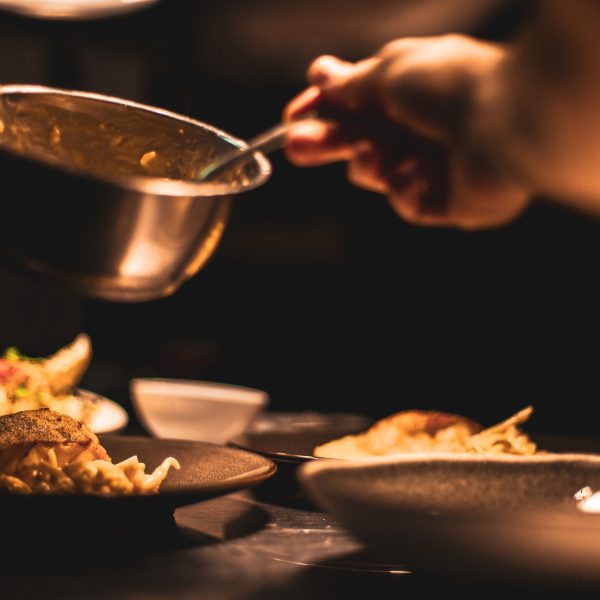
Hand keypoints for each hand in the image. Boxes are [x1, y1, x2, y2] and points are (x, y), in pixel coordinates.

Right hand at [283, 34, 532, 229]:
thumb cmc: (451, 85)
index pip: (356, 104)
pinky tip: (418, 172)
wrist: (506, 123)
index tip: (291, 118)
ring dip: (367, 164)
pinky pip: (406, 201)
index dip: (322, 111)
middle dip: (326, 142)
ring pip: (377, 173)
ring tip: (372, 154)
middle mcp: (420, 128)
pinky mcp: (446, 202)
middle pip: (359, 141)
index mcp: (411, 92)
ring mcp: (433, 166)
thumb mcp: (390, 72)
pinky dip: (405, 186)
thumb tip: (320, 75)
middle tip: (293, 146)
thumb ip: (351, 83)